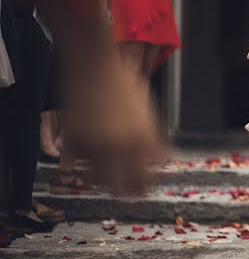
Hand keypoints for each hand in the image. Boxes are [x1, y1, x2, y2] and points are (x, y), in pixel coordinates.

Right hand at [62, 47, 162, 194]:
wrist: (95, 66)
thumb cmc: (124, 86)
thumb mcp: (147, 112)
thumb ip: (155, 139)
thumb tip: (165, 160)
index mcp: (144, 138)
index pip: (146, 178)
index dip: (145, 188)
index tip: (143, 190)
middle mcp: (121, 145)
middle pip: (123, 187)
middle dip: (124, 192)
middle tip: (125, 192)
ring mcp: (96, 144)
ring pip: (100, 180)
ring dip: (104, 180)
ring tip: (108, 173)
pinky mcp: (75, 140)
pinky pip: (79, 163)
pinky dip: (84, 163)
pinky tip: (91, 154)